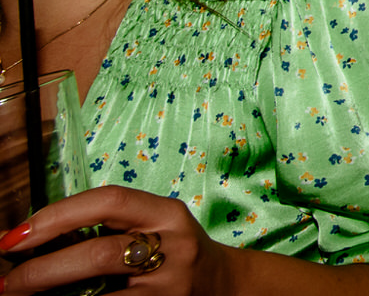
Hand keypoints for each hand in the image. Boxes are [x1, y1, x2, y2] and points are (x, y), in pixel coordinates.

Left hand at [1, 185, 232, 292]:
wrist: (226, 286)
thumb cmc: (175, 254)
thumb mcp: (153, 228)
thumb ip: (105, 229)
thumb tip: (30, 241)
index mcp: (167, 214)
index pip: (108, 202)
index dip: (56, 216)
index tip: (14, 238)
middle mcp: (174, 247)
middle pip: (97, 253)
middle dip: (40, 270)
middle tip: (6, 282)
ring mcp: (169, 286)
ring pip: (99, 294)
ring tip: (18, 295)